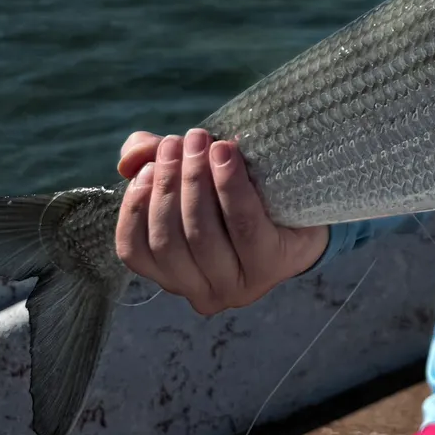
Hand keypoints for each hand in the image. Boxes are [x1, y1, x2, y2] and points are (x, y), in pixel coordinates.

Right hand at [113, 128, 328, 315]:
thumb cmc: (237, 197)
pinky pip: (243, 225)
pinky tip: (226, 155)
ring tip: (200, 141)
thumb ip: (152, 163)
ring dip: (195, 181)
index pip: (135, 250)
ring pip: (201, 235)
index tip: (147, 166)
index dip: (135, 207)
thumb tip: (130, 161)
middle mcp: (201, 293)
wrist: (304, 210)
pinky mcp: (271, 266)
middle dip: (169, 185)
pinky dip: (230, 186)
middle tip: (178, 142)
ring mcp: (237, 286)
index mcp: (172, 276)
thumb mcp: (190, 178)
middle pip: (168, 240)